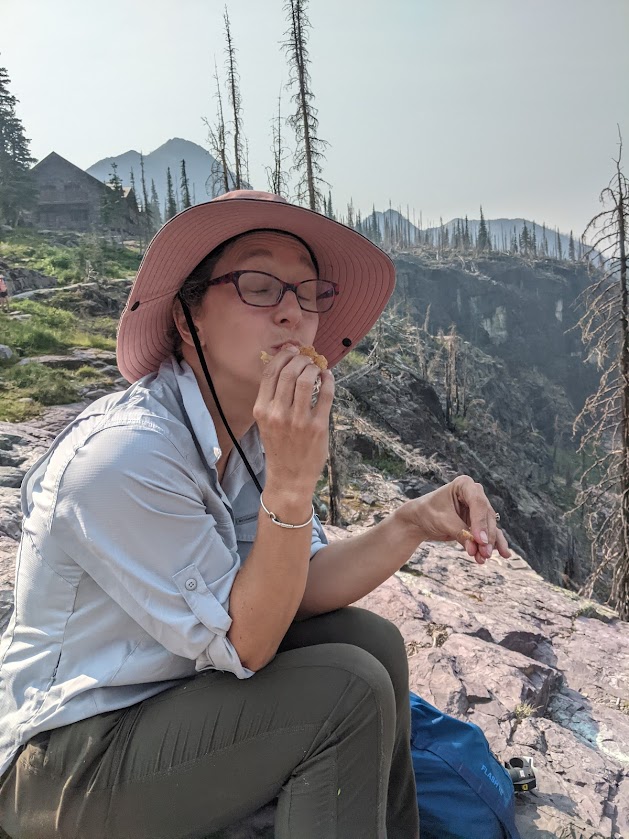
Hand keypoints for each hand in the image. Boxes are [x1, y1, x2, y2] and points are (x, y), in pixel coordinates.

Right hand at [253, 345, 333, 495]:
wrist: (289, 478)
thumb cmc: (279, 448)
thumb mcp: (266, 422)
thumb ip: (272, 398)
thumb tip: (286, 368)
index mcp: (262, 410)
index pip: (270, 373)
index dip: (282, 356)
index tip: (292, 351)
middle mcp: (278, 413)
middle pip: (289, 372)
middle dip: (300, 359)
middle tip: (307, 358)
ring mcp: (298, 420)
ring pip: (306, 380)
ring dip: (313, 368)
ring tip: (316, 367)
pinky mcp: (318, 427)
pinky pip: (325, 395)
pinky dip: (328, 381)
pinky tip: (328, 377)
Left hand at [399, 475, 510, 563]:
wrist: (420, 520)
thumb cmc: (429, 513)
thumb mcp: (443, 522)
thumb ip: (460, 533)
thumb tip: (475, 549)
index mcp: (464, 485)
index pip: (478, 502)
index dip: (480, 522)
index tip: (480, 540)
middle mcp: (475, 494)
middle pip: (486, 516)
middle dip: (487, 536)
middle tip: (485, 553)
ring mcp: (478, 509)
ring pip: (490, 526)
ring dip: (490, 543)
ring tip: (485, 557)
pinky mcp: (479, 522)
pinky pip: (489, 533)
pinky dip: (492, 544)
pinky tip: (504, 554)